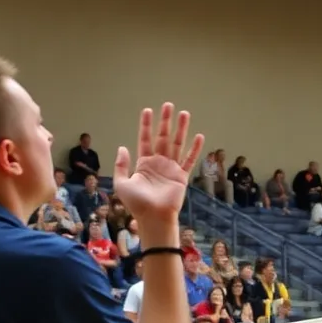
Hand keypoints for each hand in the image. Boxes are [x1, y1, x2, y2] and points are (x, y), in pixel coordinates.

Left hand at [112, 104, 203, 223]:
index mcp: (144, 163)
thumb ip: (122, 165)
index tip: (148, 110)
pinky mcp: (182, 176)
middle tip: (168, 106)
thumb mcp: (122, 183)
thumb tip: (123, 147)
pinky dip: (194, 149)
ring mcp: (171, 168)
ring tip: (184, 113)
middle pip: (163, 137)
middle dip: (166, 121)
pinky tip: (199, 136)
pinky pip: (189, 160)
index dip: (146, 125)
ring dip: (181, 129)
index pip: (145, 139)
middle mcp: (159, 162)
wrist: (153, 216)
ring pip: (177, 144)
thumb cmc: (137, 203)